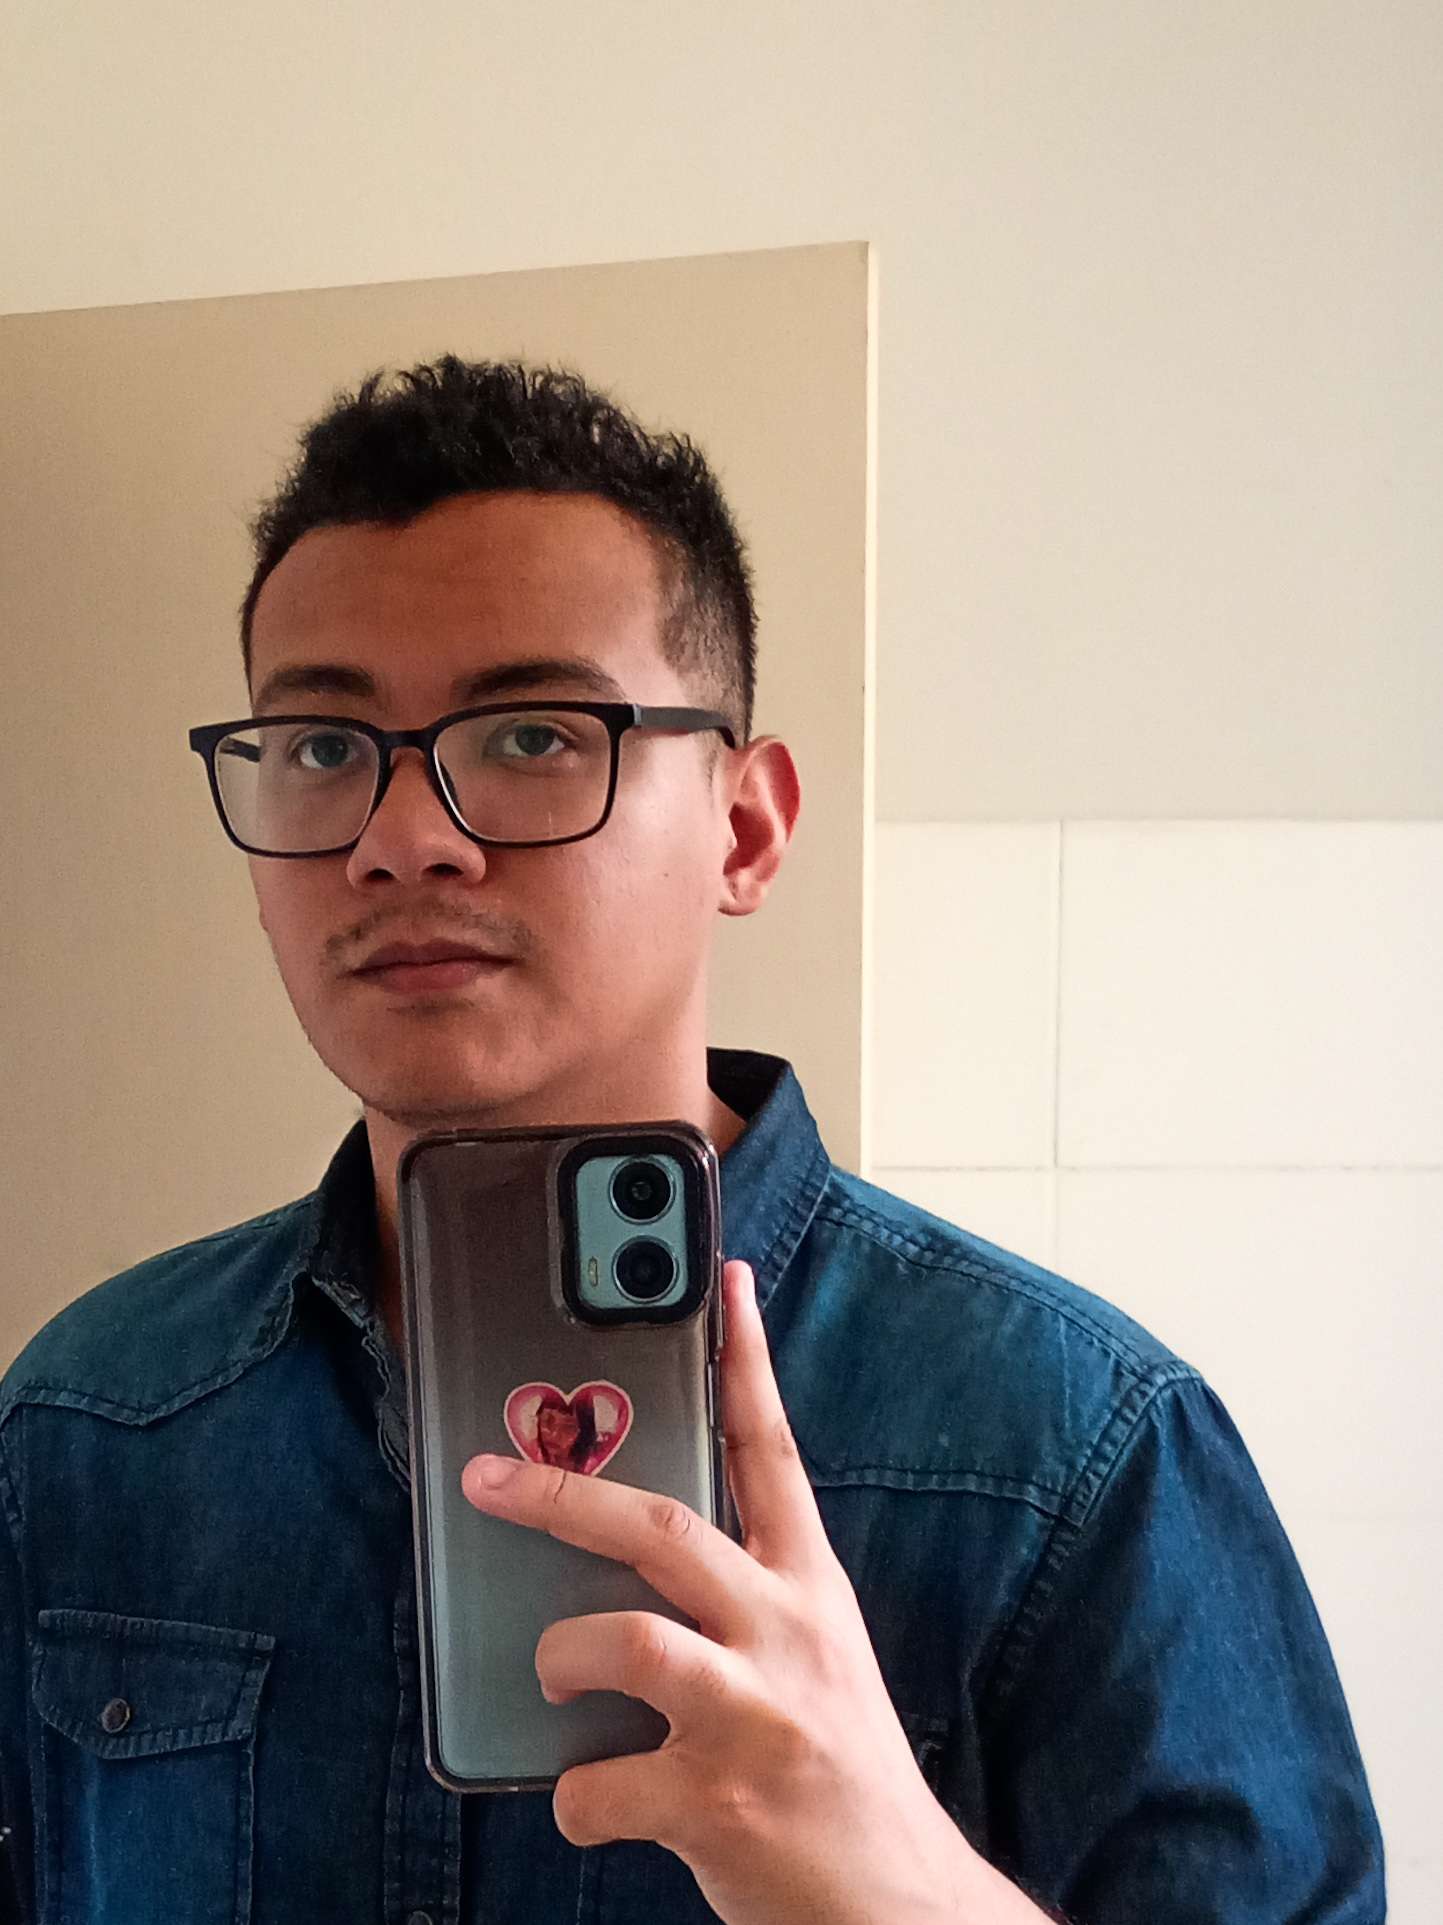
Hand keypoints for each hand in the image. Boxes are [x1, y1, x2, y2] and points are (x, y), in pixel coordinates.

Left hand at [460, 1258, 981, 1924]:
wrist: (900, 1906)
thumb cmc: (839, 1771)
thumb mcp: (815, 1657)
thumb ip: (745, 1597)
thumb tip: (633, 1550)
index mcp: (810, 1588)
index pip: (771, 1450)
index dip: (745, 1360)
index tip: (725, 1280)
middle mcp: (786, 1634)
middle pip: (663, 1524)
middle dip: (562, 1491)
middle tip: (490, 1475)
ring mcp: (752, 1715)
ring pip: (624, 1638)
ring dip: (561, 1653)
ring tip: (550, 1672)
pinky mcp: (714, 1801)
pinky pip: (596, 1782)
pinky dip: (575, 1796)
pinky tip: (596, 1802)